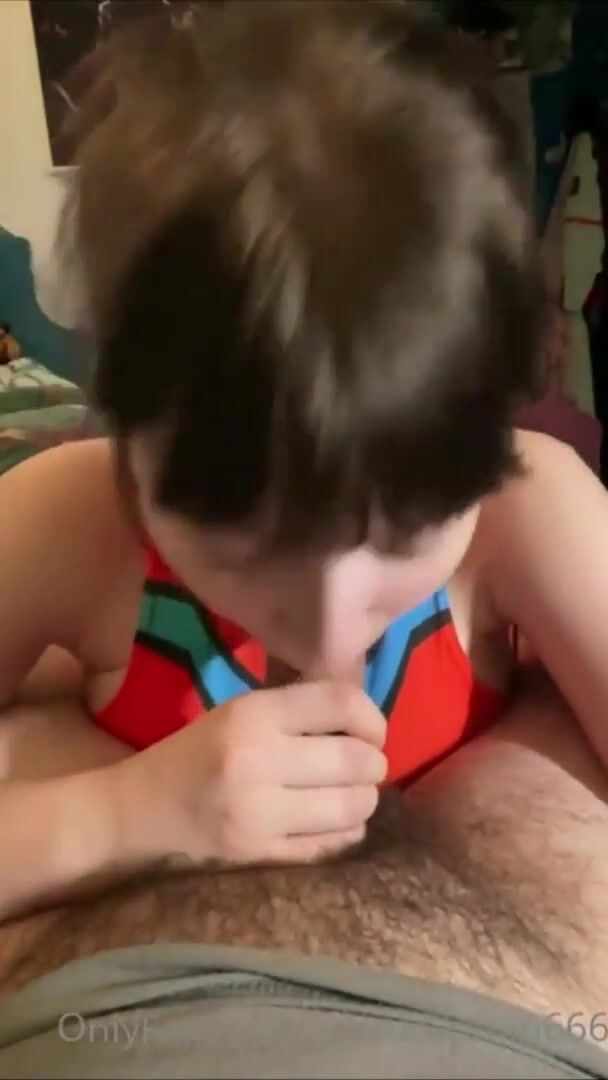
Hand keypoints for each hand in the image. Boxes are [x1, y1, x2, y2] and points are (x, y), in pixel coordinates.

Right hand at [118, 681, 386, 868]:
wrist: (136, 812)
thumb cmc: (194, 753)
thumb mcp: (238, 712)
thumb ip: (297, 711)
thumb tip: (367, 722)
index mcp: (253, 713)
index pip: (341, 703)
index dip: (372, 718)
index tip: (372, 732)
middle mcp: (258, 759)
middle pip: (356, 760)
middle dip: (374, 764)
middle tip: (365, 767)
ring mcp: (260, 812)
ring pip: (352, 806)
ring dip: (365, 800)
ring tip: (352, 795)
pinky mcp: (260, 854)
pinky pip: (333, 843)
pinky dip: (348, 831)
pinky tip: (335, 822)